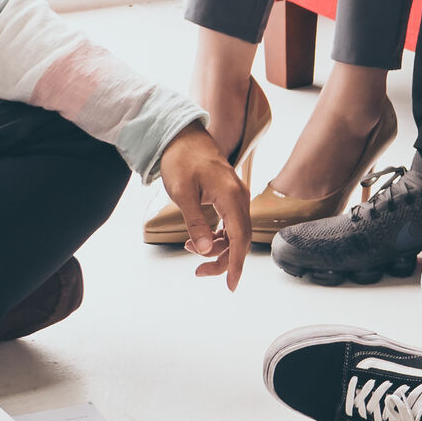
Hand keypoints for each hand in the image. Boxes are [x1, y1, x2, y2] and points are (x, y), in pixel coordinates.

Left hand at [156, 123, 250, 289]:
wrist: (182, 136)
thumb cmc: (181, 160)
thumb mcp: (183, 194)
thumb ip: (196, 223)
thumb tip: (206, 249)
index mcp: (231, 196)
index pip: (240, 238)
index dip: (236, 264)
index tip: (231, 284)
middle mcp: (239, 197)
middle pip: (240, 239)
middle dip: (222, 260)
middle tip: (199, 273)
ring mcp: (236, 197)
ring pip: (235, 233)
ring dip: (216, 247)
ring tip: (190, 246)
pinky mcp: (229, 197)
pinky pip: (230, 223)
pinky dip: (217, 235)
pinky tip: (199, 238)